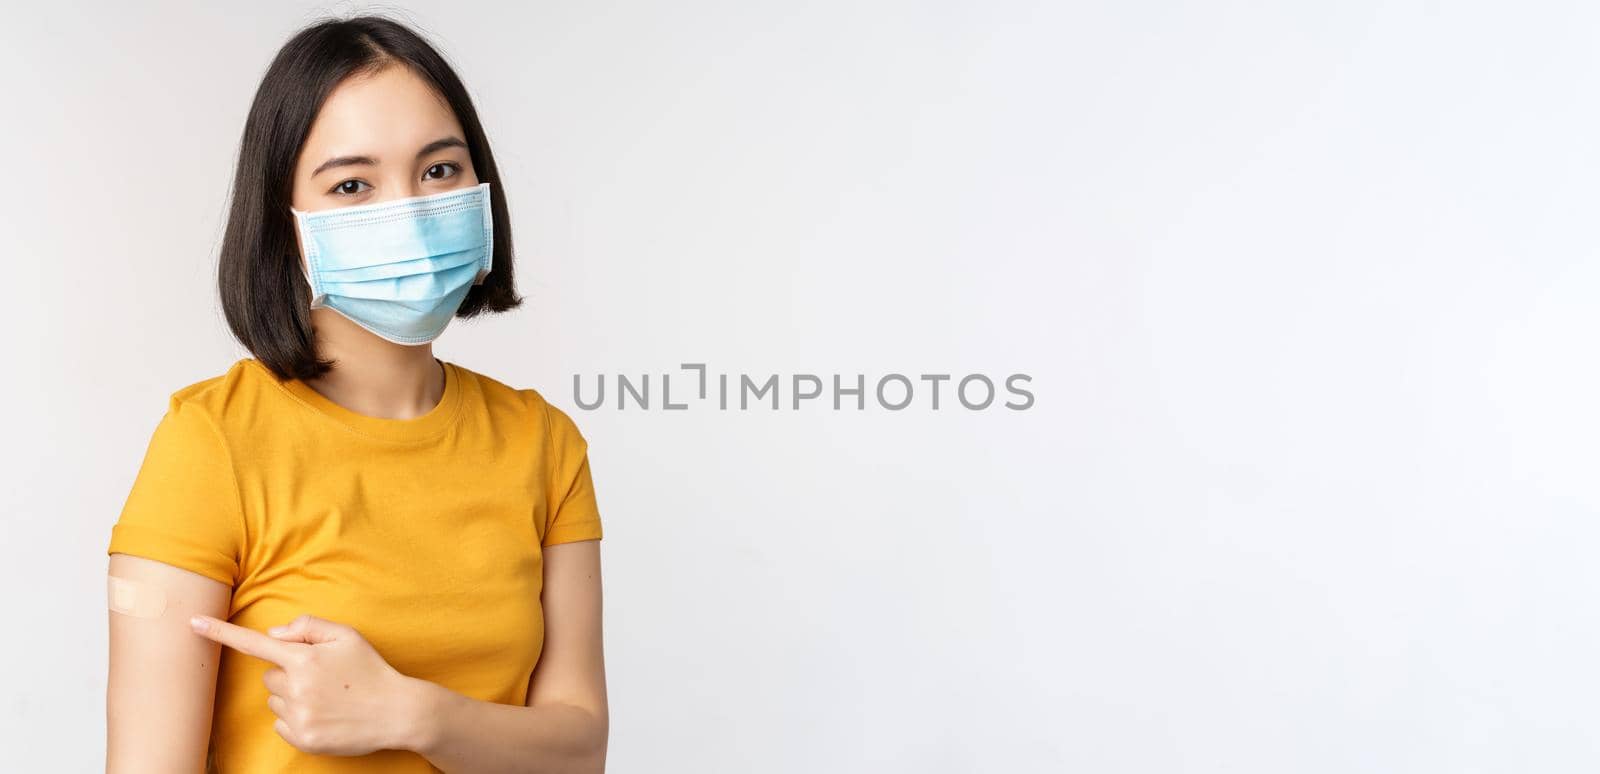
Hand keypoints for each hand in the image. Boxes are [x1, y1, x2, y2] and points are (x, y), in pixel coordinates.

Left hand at [190, 613, 419, 755]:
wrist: (397, 712)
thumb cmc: (371, 670)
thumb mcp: (347, 636)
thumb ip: (309, 627)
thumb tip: (274, 636)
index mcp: (305, 658)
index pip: (254, 643)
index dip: (220, 632)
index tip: (192, 623)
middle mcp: (297, 687)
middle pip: (270, 675)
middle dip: (289, 672)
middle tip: (322, 677)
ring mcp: (298, 715)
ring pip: (275, 699)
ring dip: (293, 696)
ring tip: (327, 697)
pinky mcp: (301, 738)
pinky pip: (281, 723)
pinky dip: (297, 718)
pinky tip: (324, 715)